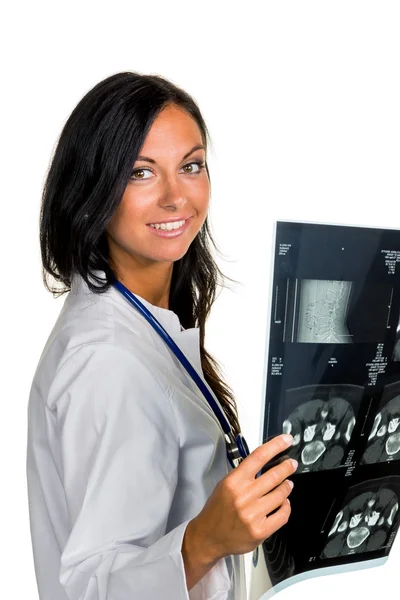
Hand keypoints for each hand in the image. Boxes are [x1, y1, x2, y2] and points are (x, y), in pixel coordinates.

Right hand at [183, 434, 296, 573]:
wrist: (209, 536)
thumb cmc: (217, 509)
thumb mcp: (225, 484)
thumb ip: (244, 474)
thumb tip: (266, 463)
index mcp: (234, 481)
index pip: (259, 457)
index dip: (276, 445)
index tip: (287, 440)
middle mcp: (244, 496)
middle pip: (274, 475)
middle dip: (287, 467)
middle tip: (292, 464)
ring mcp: (253, 514)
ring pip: (281, 494)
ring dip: (287, 487)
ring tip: (287, 484)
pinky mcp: (260, 530)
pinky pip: (282, 515)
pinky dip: (286, 506)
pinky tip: (284, 503)